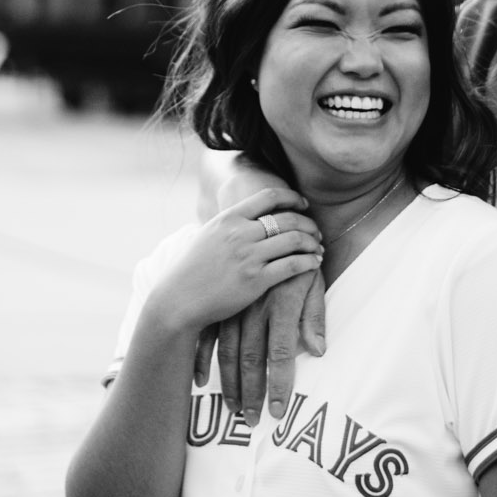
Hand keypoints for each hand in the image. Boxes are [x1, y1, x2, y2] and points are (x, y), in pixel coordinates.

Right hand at [144, 189, 322, 337]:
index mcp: (229, 218)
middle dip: (308, 224)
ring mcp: (248, 256)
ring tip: (317, 248)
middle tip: (316, 232)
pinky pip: (292, 265)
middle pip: (287, 218)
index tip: (303, 205)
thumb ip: (231, 222)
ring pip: (294, 240)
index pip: (269, 196)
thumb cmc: (193, 269)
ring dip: (312, 243)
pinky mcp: (256, 280)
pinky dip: (309, 262)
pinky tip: (314, 264)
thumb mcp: (209, 234)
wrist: (179, 300)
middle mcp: (240, 233)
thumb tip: (250, 212)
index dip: (293, 198)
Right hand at [201, 268, 326, 421]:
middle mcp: (255, 307)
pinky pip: (208, 335)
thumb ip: (314, 315)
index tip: (279, 412)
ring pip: (228, 351)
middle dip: (252, 393)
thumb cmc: (297, 261)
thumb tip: (318, 351)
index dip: (280, 384)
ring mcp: (235, 305)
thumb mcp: (312, 283)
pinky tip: (200, 381)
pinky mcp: (221, 302)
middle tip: (252, 422)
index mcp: (280, 302)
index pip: (281, 352)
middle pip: (251, 358)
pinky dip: (202, 358)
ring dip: (230, 383)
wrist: (266, 226)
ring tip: (234, 410)